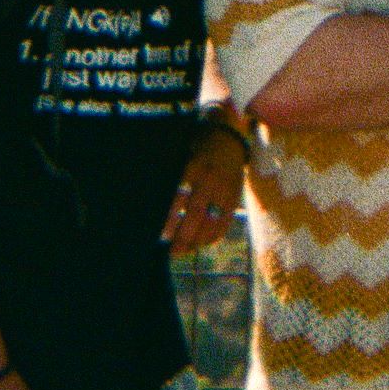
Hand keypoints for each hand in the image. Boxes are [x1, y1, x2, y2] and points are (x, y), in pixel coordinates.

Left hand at [163, 119, 246, 251]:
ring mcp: (225, 190)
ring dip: (197, 241)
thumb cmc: (196, 150)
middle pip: (197, 214)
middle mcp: (210, 180)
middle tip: (171, 251)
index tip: (161, 235)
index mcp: (193, 167)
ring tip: (184, 251)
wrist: (229, 139)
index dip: (170, 219)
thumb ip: (173, 180)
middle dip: (183, 236)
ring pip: (212, 222)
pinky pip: (225, 223)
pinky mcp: (234, 198)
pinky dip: (212, 237)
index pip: (180, 197)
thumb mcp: (182, 157)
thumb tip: (154, 209)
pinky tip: (201, 243)